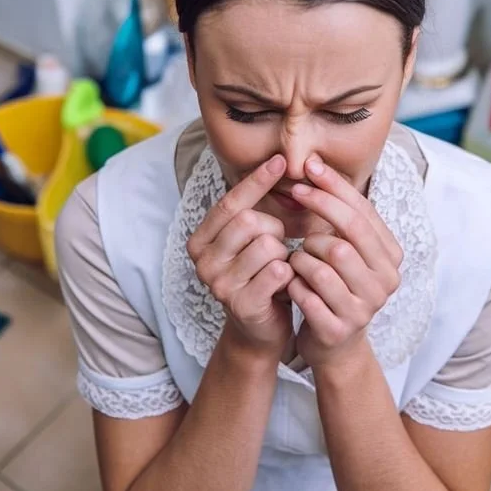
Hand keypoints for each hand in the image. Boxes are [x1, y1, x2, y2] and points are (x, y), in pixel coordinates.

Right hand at [186, 154, 294, 357]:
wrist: (260, 331)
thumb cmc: (260, 276)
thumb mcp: (251, 241)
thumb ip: (255, 209)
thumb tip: (279, 162)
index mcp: (200, 240)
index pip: (230, 203)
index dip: (256, 181)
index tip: (280, 159)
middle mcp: (203, 261)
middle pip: (248, 221)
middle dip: (274, 228)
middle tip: (279, 245)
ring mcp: (219, 285)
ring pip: (267, 245)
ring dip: (284, 253)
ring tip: (281, 267)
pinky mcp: (241, 305)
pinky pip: (277, 271)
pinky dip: (290, 273)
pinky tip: (287, 283)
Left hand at [285, 155, 403, 367]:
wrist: (334, 342)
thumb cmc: (335, 284)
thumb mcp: (345, 248)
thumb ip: (339, 214)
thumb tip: (314, 162)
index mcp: (391, 257)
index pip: (364, 214)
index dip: (334, 188)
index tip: (308, 168)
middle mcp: (385, 282)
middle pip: (346, 236)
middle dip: (318, 210)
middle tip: (294, 194)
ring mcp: (364, 308)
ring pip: (323, 263)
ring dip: (301, 256)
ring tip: (296, 261)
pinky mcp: (339, 329)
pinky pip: (305, 292)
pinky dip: (292, 283)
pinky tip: (291, 284)